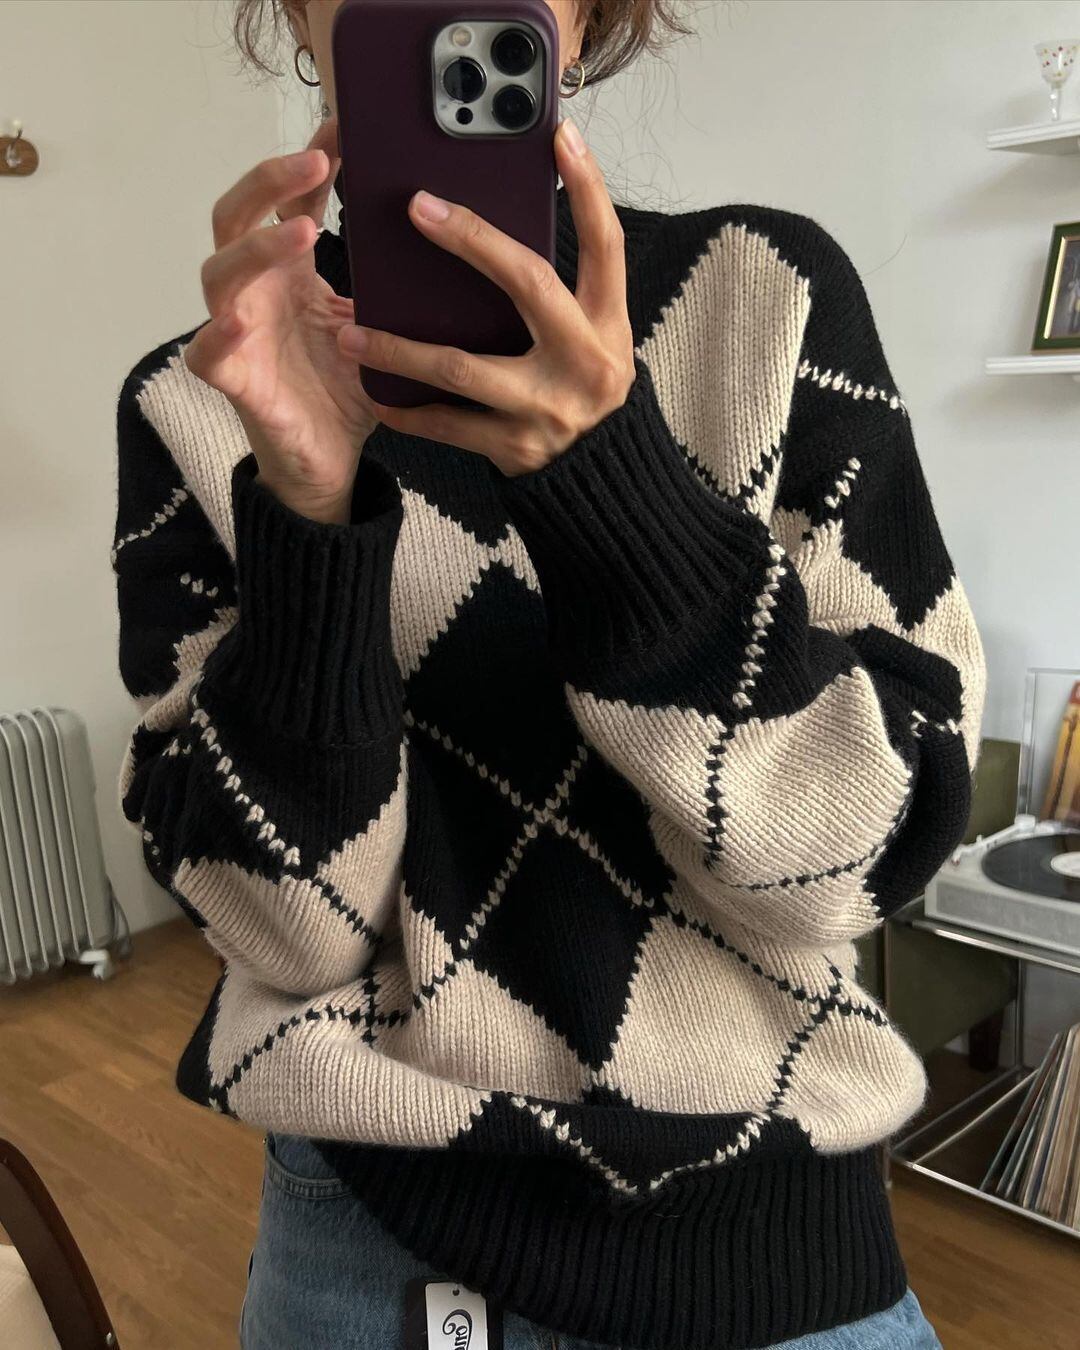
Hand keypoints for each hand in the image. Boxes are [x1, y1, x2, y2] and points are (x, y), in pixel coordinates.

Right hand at [183, 118, 379, 523]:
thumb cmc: (345, 392)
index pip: (286, 202)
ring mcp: (238, 333)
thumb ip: (387, 284)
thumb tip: (441, 239)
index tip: (344, 128)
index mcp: (288, 276)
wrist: (331, 463)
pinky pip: (208, 353)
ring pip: (221, 272)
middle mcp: (257, 294)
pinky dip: (217, 335)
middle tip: (316, 158)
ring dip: (258, 246)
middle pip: (237, 217)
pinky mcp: (234, 381)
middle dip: (270, 181)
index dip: (307, 163)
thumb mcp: (377, 327)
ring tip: (303, 231)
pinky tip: (236, 321)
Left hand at [336, 117, 635, 477]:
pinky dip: (407, 411)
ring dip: (399, 350)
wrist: (600, 478)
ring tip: (351, 334)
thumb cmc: (581, 390)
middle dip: (472, 240)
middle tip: (417, 208)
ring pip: (463, 368)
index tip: (559, 134)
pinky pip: (449, 426)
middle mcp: (585, 361)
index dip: (588, 187)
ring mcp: (549, 408)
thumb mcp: (591, 337)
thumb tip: (497, 223)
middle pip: (527, 284)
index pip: (605, 244)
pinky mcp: (515, 448)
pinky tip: (374, 395)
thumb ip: (556, 293)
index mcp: (607, 323)